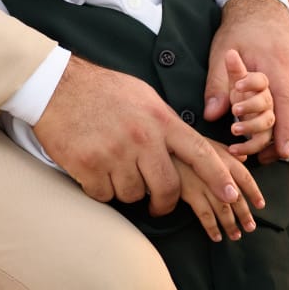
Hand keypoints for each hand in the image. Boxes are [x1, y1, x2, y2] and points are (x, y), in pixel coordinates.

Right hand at [34, 54, 266, 216]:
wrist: (56, 86)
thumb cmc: (103, 91)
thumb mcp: (144, 97)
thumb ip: (166, 125)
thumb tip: (189, 149)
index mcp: (159, 119)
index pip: (200, 152)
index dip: (219, 177)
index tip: (232, 195)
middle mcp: (141, 138)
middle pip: (167, 188)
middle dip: (164, 202)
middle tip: (158, 203)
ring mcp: (114, 153)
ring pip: (133, 195)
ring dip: (125, 188)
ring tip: (112, 164)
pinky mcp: (88, 167)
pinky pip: (104, 195)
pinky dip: (99, 187)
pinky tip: (92, 166)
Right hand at [172, 140, 262, 241]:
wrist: (157, 145)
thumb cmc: (178, 142)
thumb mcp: (203, 140)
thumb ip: (225, 150)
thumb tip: (244, 156)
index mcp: (222, 156)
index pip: (244, 176)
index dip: (254, 191)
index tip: (260, 204)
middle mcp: (216, 170)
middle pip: (236, 196)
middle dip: (244, 213)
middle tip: (250, 226)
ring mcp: (203, 182)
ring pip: (223, 208)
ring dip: (230, 223)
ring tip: (235, 234)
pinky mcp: (189, 192)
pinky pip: (204, 214)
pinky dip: (212, 227)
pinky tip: (216, 235)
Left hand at [204, 0, 288, 160]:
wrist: (262, 9)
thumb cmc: (239, 33)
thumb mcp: (220, 53)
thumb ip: (217, 86)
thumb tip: (212, 115)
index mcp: (276, 62)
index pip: (287, 101)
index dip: (287, 130)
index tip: (282, 152)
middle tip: (275, 157)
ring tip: (282, 150)